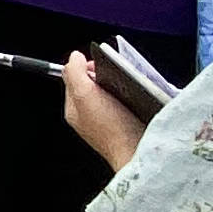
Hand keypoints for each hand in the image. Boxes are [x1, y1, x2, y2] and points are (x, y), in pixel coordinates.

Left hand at [62, 54, 147, 170]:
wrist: (139, 154)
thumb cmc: (112, 129)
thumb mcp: (85, 96)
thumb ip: (75, 74)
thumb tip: (74, 58)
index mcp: (75, 109)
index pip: (74, 78)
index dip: (85, 67)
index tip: (99, 67)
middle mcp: (89, 116)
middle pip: (93, 84)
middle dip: (104, 75)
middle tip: (115, 77)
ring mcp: (108, 121)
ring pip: (111, 93)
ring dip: (120, 85)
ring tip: (127, 87)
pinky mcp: (126, 124)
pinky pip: (126, 102)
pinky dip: (131, 96)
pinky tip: (136, 98)